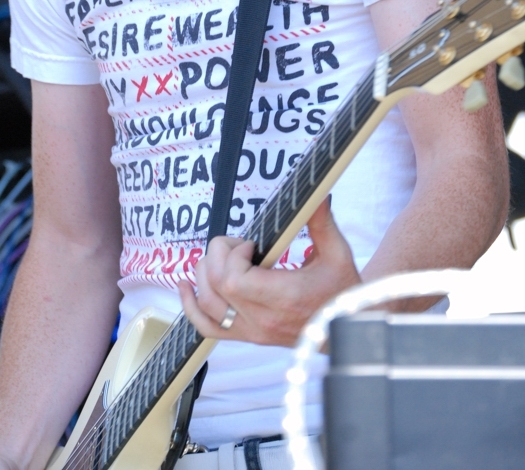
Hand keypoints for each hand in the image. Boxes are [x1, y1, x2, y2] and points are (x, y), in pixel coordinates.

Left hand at [178, 199, 360, 346]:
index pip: (234, 280)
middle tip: (241, 246)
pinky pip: (208, 328)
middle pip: (217, 286)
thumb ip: (322, 223)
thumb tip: (317, 195)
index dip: (234, 255)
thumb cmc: (342, 290)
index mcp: (284, 298)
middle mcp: (263, 320)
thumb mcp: (337, 253)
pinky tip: (185, 286)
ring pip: (207, 305)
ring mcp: (253, 332)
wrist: (347, 327)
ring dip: (204, 274)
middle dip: (219, 256)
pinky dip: (190, 307)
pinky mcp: (249, 337)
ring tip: (222, 256)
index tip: (253, 244)